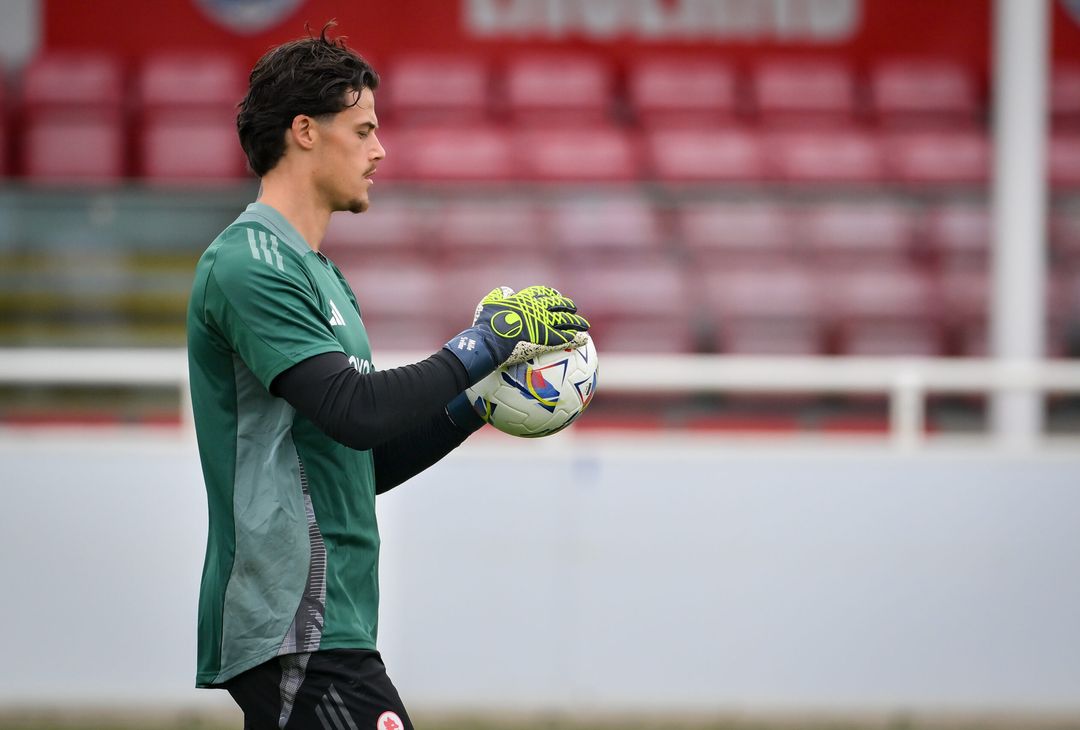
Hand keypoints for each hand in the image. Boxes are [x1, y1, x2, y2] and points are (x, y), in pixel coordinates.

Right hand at [444, 285, 589, 381]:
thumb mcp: (489, 303)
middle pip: (558, 304)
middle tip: (572, 309)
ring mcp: (544, 323)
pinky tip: (584, 339)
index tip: (555, 295)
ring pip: (566, 320)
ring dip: (576, 322)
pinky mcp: (547, 338)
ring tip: (584, 324)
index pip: (542, 293)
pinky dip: (576, 337)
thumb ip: (499, 295)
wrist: (490, 341)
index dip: (550, 294)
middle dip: (567, 306)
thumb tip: (507, 290)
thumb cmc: (486, 324)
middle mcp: (538, 308)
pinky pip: (566, 337)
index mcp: (525, 299)